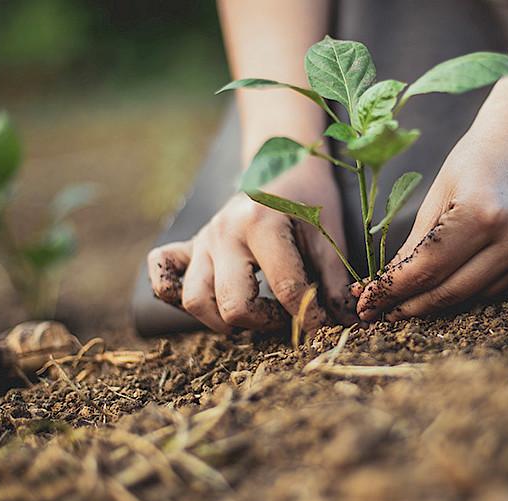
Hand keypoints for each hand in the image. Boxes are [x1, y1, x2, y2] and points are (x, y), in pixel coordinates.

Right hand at [148, 158, 352, 333]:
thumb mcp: (329, 234)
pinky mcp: (189, 245)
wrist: (282, 164)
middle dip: (265, 323)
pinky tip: (209, 301)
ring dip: (224, 320)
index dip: (310, 318)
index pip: (285, 290)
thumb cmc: (309, 199)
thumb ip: (333, 280)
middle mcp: (223, 232)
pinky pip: (163, 276)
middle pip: (232, 304)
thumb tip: (343, 323)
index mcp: (261, 223)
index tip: (324, 328)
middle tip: (287, 317)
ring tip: (254, 315)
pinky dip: (175, 295)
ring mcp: (203, 239)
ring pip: (195, 300)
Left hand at [353, 107, 507, 320]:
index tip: (365, 305)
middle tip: (379, 313)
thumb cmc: (477, 157)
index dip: (391, 292)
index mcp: (481, 214)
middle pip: (449, 293)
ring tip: (407, 301)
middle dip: (409, 307)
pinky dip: (468, 289)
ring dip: (437, 302)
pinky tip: (448, 282)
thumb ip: (414, 245)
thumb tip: (386, 287)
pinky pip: (495, 288)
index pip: (425, 270)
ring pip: (472, 297)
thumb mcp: (437, 195)